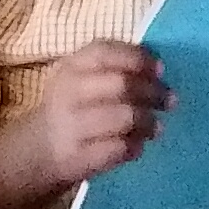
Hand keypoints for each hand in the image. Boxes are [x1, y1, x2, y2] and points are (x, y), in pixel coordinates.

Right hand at [11, 40, 167, 194]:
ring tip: (157, 127)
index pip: (106, 52)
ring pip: (123, 117)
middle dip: (152, 92)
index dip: (138, 59)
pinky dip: (134, 146)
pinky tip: (137, 146)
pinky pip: (118, 148)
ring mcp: (70, 125)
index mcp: (71, 66)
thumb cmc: (74, 107)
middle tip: (170, 100)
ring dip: (148, 121)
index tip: (161, 69)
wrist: (39, 150)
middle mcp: (68, 91)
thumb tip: (158, 70)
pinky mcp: (76, 156)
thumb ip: (115, 68)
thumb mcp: (83, 79)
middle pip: (121, 84)